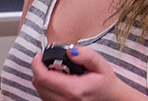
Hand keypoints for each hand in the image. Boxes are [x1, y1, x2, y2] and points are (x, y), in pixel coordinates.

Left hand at [28, 46, 144, 100]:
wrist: (111, 98)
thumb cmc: (105, 82)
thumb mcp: (100, 64)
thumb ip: (86, 55)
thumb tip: (70, 51)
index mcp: (74, 89)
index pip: (43, 77)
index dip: (36, 64)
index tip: (39, 55)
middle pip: (38, 84)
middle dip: (38, 69)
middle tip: (45, 60)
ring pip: (39, 91)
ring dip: (41, 78)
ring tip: (52, 69)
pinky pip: (44, 96)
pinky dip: (45, 86)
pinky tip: (55, 79)